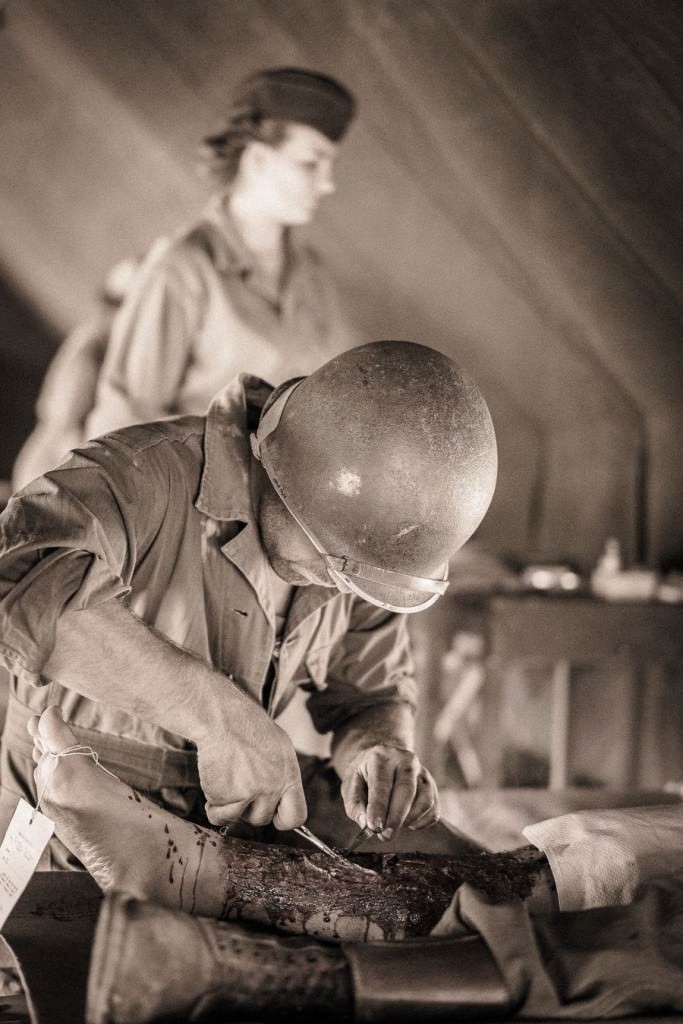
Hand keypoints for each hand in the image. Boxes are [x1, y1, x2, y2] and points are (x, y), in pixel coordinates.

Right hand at [197, 700, 306, 831]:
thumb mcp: (278, 747)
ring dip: (229, 806)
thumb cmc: (246, 726)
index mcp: (289, 774)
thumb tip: (281, 799)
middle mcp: (274, 786)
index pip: (296, 816)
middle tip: (238, 785)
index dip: (281, 819)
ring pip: (239, 818)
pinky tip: (214, 784)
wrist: (222, 718)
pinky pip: (219, 816)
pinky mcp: (231, 796)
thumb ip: (280, 776)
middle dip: (248, 808)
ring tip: (225, 781)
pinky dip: (213, 807)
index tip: (271, 814)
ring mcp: (253, 793)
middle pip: (262, 818)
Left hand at [340, 743, 439, 839]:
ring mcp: (422, 772)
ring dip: (409, 820)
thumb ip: (355, 806)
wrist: (381, 761)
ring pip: (424, 801)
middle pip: (407, 790)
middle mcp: (406, 759)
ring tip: (392, 826)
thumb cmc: (364, 776)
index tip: (375, 826)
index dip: (379, 807)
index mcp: (381, 756)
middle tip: (385, 835)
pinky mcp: (432, 785)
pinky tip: (407, 823)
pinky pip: (434, 809)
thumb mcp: (350, 786)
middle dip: (396, 817)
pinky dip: (422, 822)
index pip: (382, 783)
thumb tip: (366, 823)